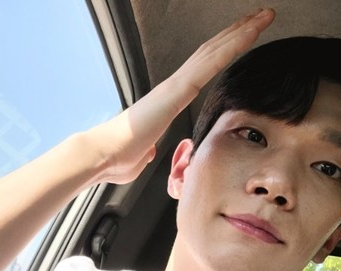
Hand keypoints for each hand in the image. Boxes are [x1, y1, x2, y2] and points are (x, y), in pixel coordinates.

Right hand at [89, 8, 275, 183]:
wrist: (101, 156)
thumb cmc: (116, 159)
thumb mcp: (140, 156)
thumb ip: (147, 150)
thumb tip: (147, 152)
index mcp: (166, 102)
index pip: (200, 71)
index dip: (221, 52)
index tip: (241, 39)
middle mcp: (170, 88)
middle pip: (208, 54)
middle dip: (236, 33)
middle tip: (260, 16)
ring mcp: (172, 87)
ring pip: (212, 52)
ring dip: (240, 32)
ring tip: (264, 15)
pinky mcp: (174, 92)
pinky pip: (209, 65)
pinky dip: (231, 47)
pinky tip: (249, 33)